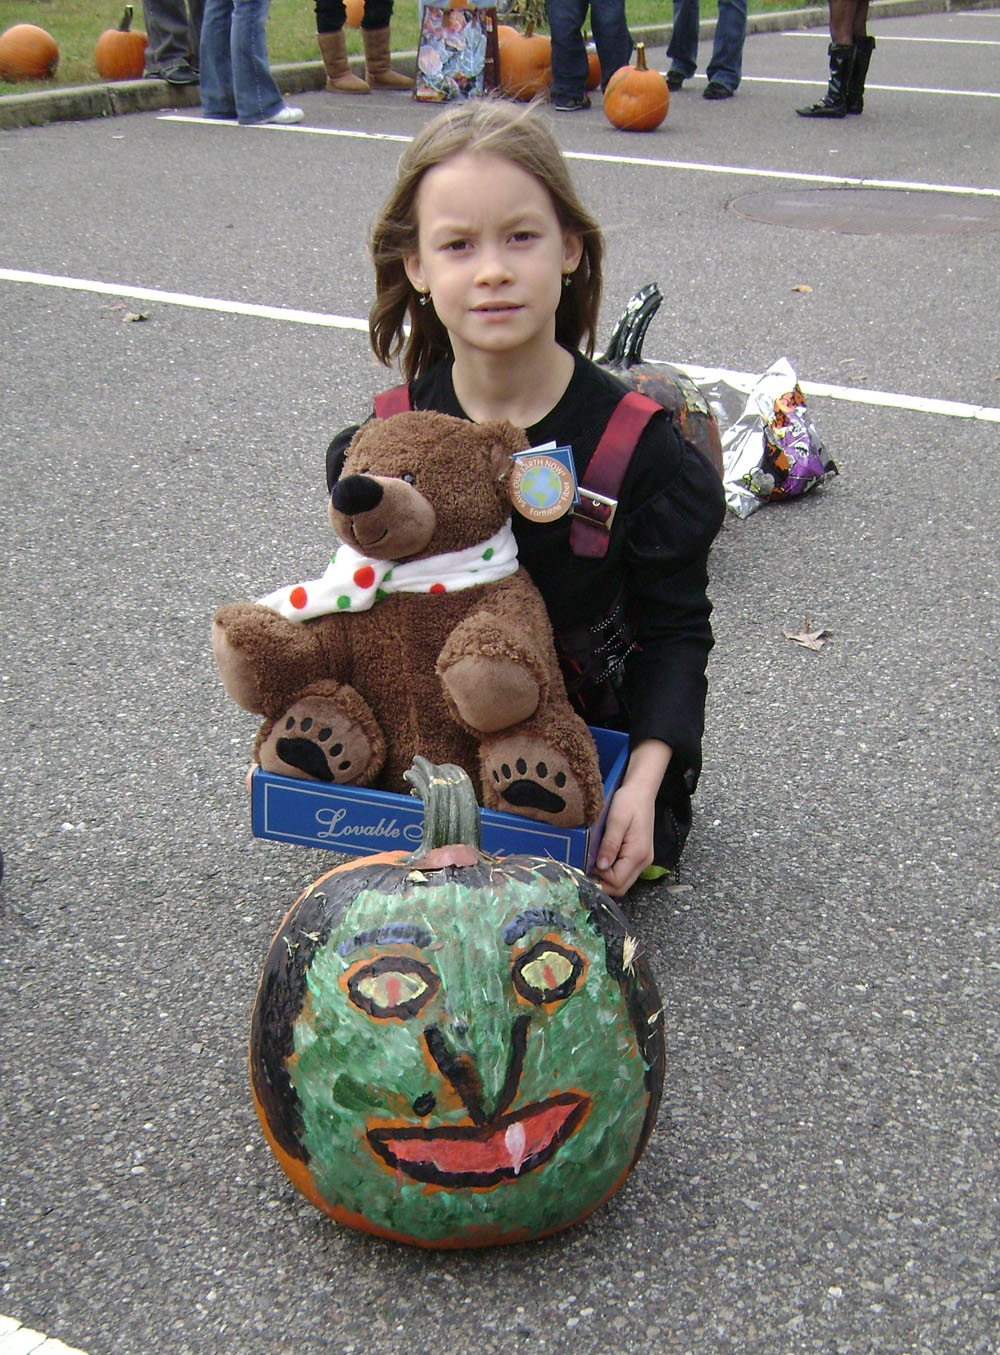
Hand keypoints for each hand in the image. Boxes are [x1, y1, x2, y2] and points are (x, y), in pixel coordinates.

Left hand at [592, 739, 671, 897]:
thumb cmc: (629, 802)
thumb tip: (601, 866)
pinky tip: (601, 859)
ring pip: (622, 882)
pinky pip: (624, 872)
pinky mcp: (639, 856)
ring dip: (606, 878)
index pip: (617, 881)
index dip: (599, 877)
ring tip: (592, 862)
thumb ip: (610, 845)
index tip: (587, 863)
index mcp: (638, 854)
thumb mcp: (616, 821)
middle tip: (586, 867)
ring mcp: (642, 860)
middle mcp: (643, 862)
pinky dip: (611, 871)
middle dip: (602, 882)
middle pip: (621, 887)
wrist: (641, 791)